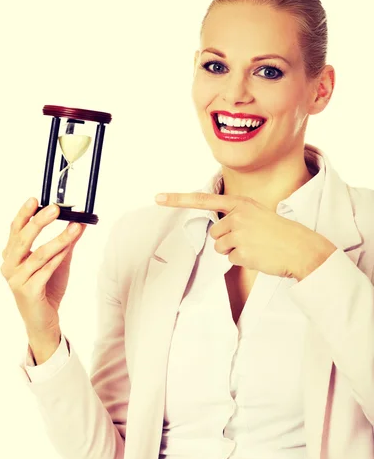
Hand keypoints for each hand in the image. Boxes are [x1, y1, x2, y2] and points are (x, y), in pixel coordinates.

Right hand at [0, 198, 86, 340]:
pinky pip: (45, 270)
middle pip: (23, 239)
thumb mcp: (57, 261)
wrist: (43, 320)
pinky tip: (69, 247)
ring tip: (74, 227)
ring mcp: (17, 280)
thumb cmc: (46, 289)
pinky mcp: (28, 292)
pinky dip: (58, 257)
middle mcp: (10, 267)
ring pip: (39, 255)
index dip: (24, 214)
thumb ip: (65, 242)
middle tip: (55, 208)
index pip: (15, 230)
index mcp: (11, 256)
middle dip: (39, 222)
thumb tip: (79, 222)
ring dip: (58, 239)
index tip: (35, 199)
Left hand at [155, 192, 336, 279]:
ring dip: (234, 251)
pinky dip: (242, 261)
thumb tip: (217, 233)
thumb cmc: (280, 233)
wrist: (301, 248)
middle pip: (214, 232)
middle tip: (251, 239)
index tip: (158, 197)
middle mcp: (237, 215)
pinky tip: (258, 256)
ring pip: (219, 247)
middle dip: (228, 239)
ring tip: (256, 247)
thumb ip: (237, 216)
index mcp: (241, 203)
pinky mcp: (242, 251)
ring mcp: (239, 233)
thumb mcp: (258, 214)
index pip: (204, 199)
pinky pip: (230, 259)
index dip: (178, 199)